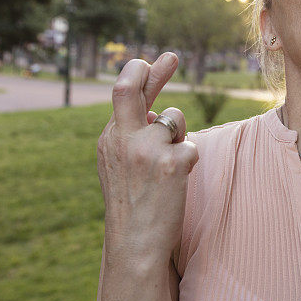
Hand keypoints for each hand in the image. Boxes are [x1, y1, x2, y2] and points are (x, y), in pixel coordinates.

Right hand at [96, 53, 198, 267]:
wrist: (135, 244)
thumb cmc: (133, 207)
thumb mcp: (120, 166)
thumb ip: (133, 136)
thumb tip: (155, 111)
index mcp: (109, 138)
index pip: (124, 94)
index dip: (142, 74)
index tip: (157, 61)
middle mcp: (122, 139)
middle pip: (131, 87)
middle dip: (153, 69)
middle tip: (172, 56)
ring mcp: (146, 150)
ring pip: (174, 119)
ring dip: (180, 135)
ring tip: (169, 166)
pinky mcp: (171, 164)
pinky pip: (191, 147)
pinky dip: (188, 160)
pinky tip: (175, 183)